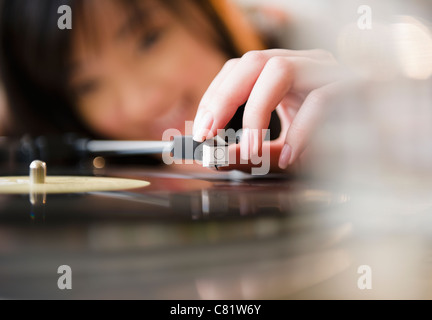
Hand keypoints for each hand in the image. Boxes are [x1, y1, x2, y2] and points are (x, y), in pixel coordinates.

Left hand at [193, 49, 345, 171]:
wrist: (381, 146)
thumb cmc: (331, 145)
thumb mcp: (281, 151)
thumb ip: (249, 154)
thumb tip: (214, 157)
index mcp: (286, 74)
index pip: (240, 69)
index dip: (215, 96)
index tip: (200, 130)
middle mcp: (305, 64)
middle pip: (254, 61)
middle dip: (224, 98)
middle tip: (209, 134)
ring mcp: (329, 71)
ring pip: (280, 70)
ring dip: (255, 113)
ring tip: (250, 150)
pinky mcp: (354, 86)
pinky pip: (320, 100)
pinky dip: (299, 131)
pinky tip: (292, 157)